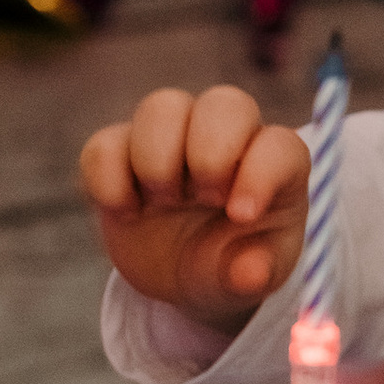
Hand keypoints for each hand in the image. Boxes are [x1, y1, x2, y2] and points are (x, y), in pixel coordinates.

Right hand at [80, 83, 309, 332]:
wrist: (182, 276)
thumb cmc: (232, 264)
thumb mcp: (252, 279)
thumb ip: (255, 274)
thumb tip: (249, 274)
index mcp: (273, 167)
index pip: (280, 147)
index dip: (260, 174)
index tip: (240, 216)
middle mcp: (226, 140)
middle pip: (223, 104)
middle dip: (209, 151)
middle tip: (203, 199)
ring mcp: (172, 139)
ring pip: (161, 107)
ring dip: (156, 157)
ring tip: (162, 203)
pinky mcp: (121, 154)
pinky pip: (104, 143)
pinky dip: (107, 178)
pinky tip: (126, 213)